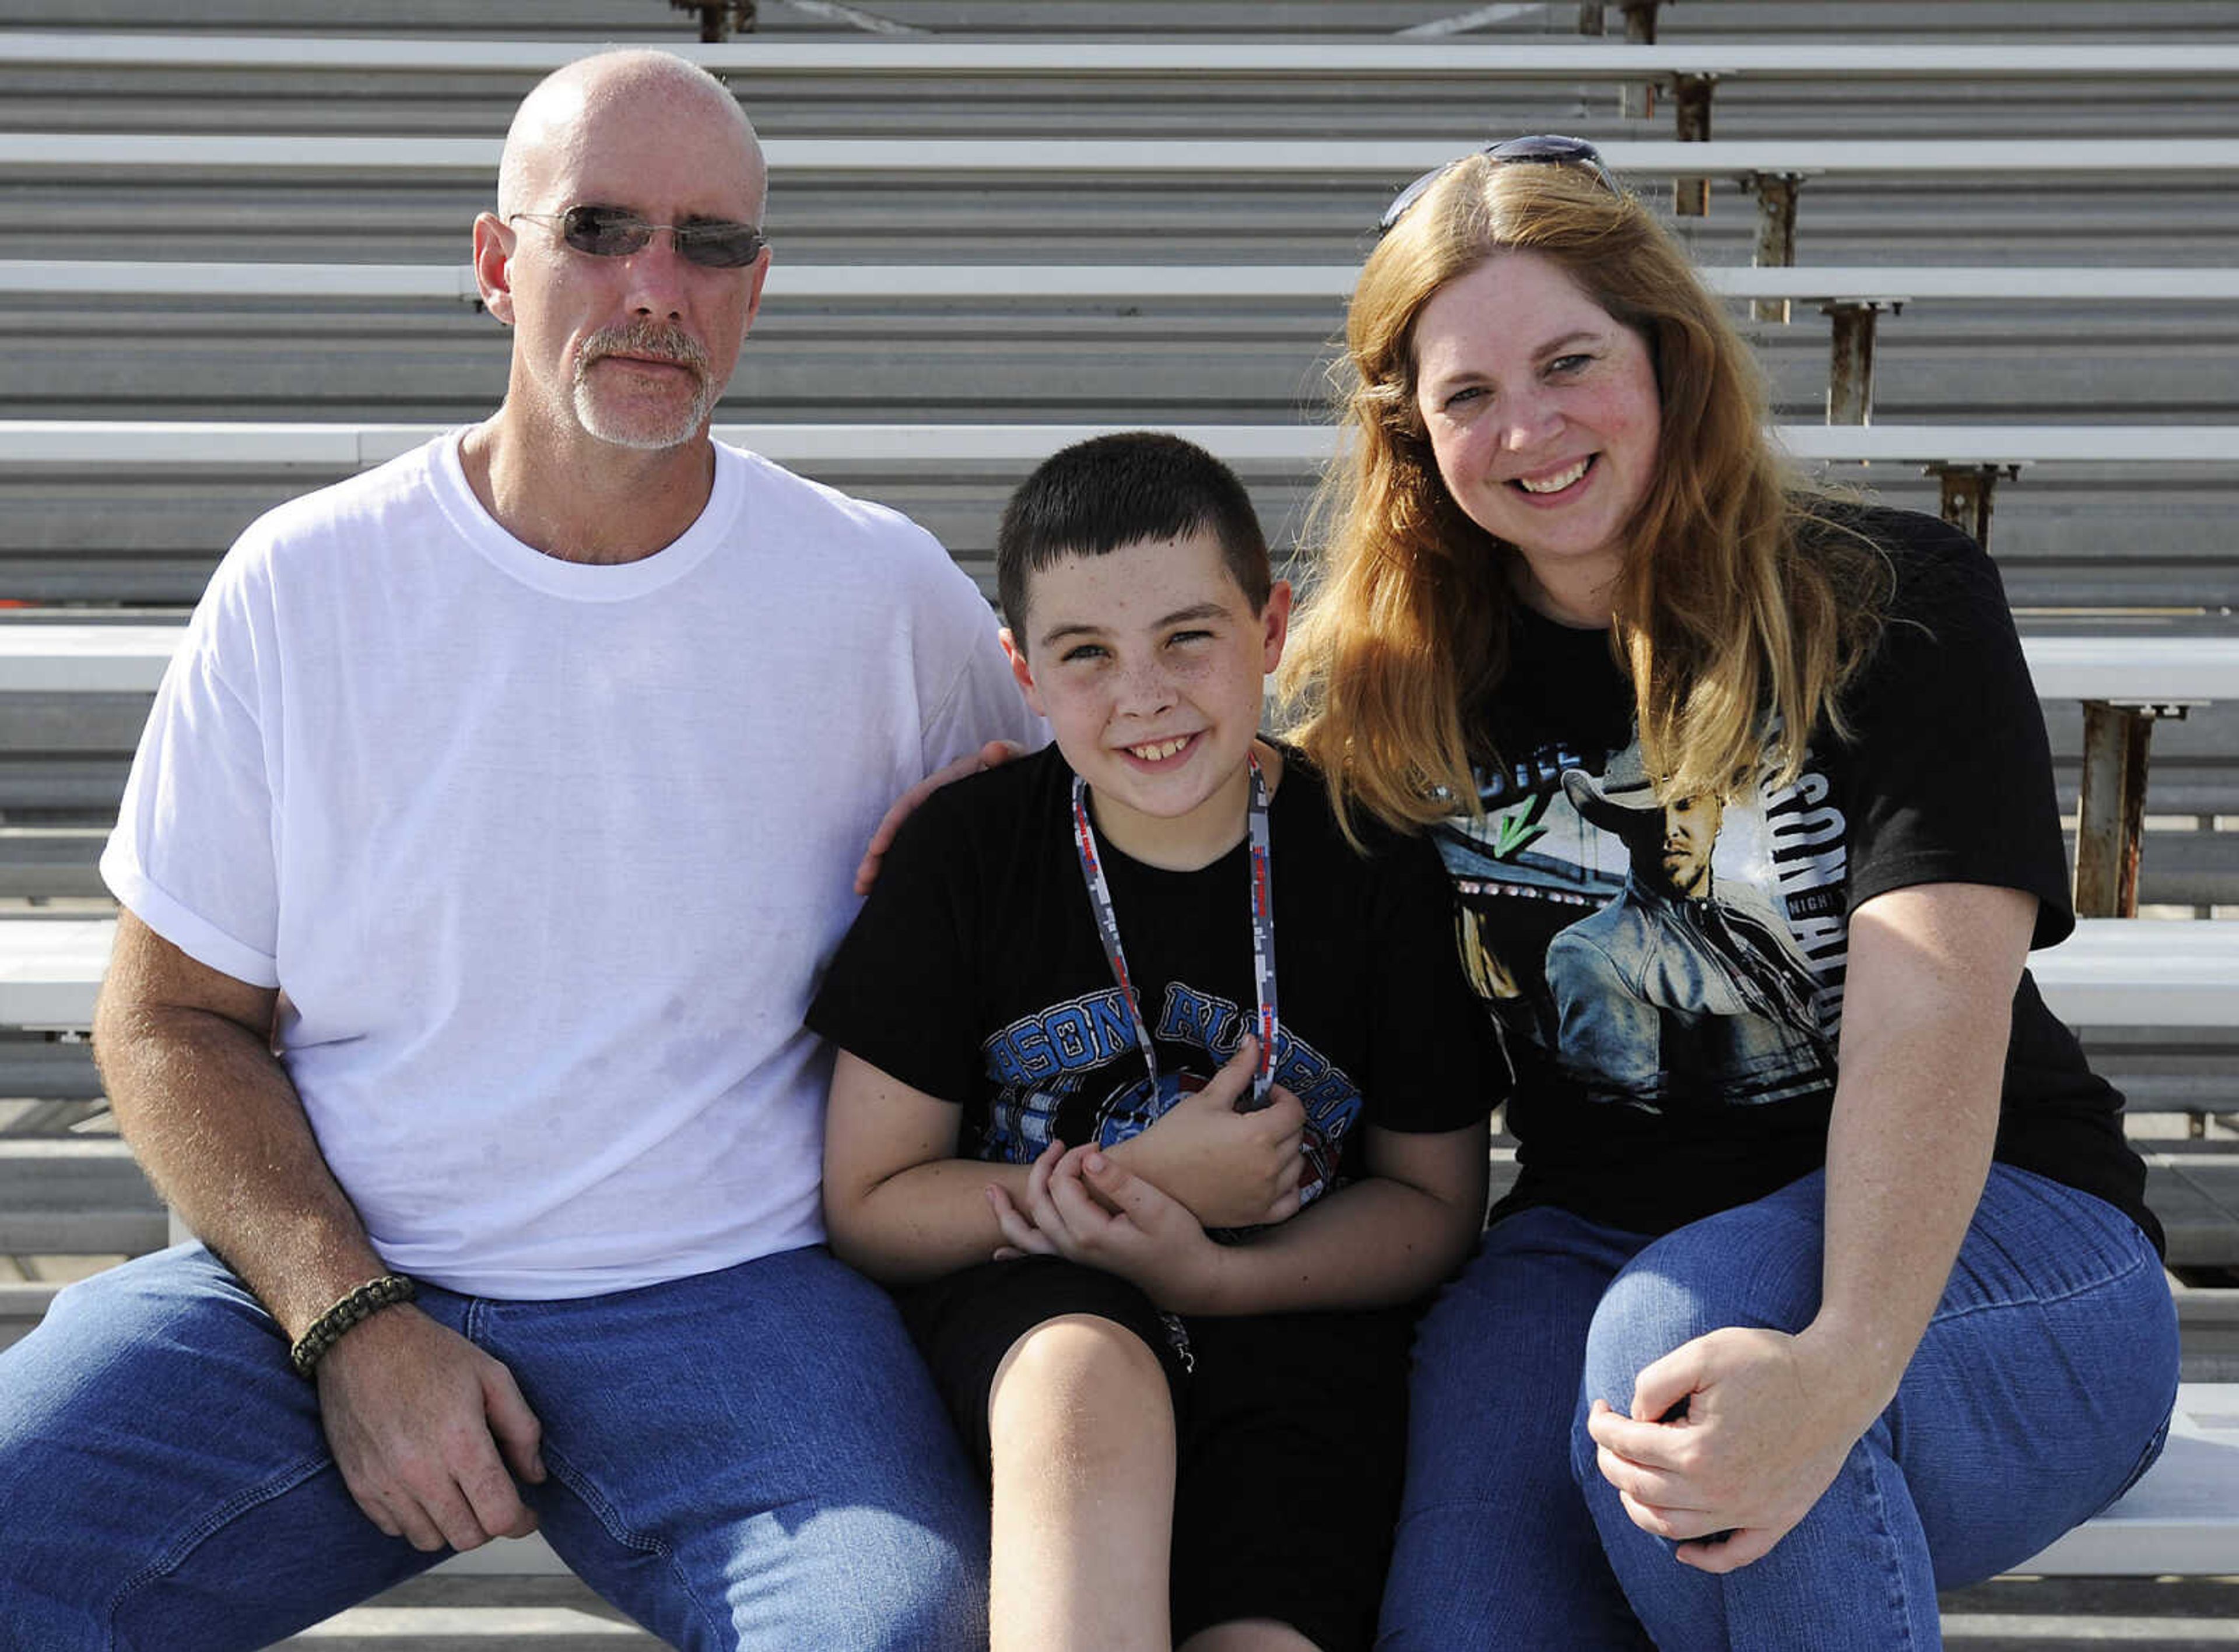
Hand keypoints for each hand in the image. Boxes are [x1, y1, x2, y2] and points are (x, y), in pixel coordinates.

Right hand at [315, 1304, 547, 1551]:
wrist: (360, 1340)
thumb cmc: (431, 1354)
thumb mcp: (493, 1376)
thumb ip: (522, 1429)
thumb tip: (535, 1475)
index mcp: (460, 1443)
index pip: (498, 1516)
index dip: (521, 1521)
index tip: (527, 1513)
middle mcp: (420, 1472)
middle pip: (467, 1536)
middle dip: (489, 1524)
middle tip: (495, 1498)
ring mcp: (385, 1483)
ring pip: (430, 1540)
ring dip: (452, 1525)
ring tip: (459, 1493)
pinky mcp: (359, 1486)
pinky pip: (394, 1529)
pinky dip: (415, 1520)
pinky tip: (425, 1489)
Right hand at [854, 740, 1026, 894]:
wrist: (1037, 788)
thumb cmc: (1026, 775)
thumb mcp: (1020, 762)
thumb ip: (1009, 755)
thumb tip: (991, 751)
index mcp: (952, 781)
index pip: (915, 801)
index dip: (894, 824)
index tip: (877, 849)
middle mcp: (940, 799)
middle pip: (902, 825)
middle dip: (877, 854)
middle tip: (862, 884)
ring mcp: (943, 818)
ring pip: (907, 841)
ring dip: (884, 864)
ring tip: (864, 892)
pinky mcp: (950, 838)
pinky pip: (921, 851)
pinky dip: (903, 867)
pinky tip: (890, 890)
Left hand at [988, 1141, 1226, 1311]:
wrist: (1188, 1281)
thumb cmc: (1178, 1242)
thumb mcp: (1156, 1207)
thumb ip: (1120, 1182)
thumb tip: (1089, 1159)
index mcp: (1089, 1231)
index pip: (1061, 1183)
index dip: (1073, 1157)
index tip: (1096, 1146)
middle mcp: (1073, 1249)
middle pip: (1041, 1201)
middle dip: (1046, 1168)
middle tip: (1062, 1145)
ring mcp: (1072, 1261)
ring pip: (1026, 1235)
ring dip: (1006, 1212)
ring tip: (991, 1192)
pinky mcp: (1079, 1267)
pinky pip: (1037, 1261)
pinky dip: (1015, 1254)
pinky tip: (1000, 1254)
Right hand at [1106, 1036, 1306, 1228]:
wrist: (1148, 1180)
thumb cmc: (1173, 1137)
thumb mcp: (1207, 1098)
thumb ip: (1238, 1070)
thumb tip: (1253, 1042)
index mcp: (1259, 1134)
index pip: (1295, 1110)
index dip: (1282, 1096)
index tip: (1265, 1095)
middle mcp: (1268, 1166)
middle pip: (1296, 1136)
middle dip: (1281, 1120)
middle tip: (1254, 1116)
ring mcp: (1264, 1194)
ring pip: (1296, 1166)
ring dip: (1285, 1151)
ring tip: (1257, 1144)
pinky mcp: (1256, 1215)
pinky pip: (1290, 1201)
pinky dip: (1286, 1187)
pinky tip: (1268, 1176)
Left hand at [1584, 1326, 1873, 1572]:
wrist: (1839, 1380)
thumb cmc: (1770, 1361)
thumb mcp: (1701, 1353)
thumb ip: (1653, 1383)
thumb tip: (1633, 1416)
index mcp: (1695, 1451)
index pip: (1626, 1445)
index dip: (1602, 1424)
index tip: (1600, 1406)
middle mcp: (1718, 1491)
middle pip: (1640, 1489)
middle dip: (1611, 1462)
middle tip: (1607, 1438)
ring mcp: (1749, 1511)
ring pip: (1673, 1528)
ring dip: (1639, 1508)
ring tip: (1629, 1478)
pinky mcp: (1777, 1518)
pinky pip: (1734, 1555)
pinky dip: (1703, 1559)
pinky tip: (1682, 1550)